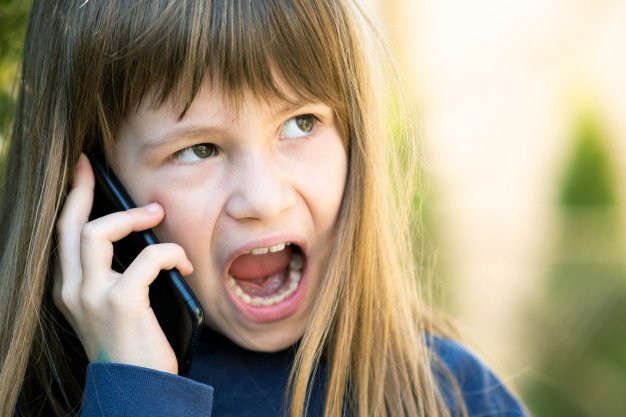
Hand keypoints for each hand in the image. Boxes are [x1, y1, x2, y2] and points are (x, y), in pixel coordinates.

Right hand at [53, 154, 192, 373]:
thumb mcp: (116, 308)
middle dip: (83, 191)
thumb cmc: (133, 346)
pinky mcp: (120, 303)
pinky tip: (183, 266)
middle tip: (98, 169)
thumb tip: (142, 238)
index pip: (62, 235)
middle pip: (70, 226)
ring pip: (98, 232)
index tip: (81, 172)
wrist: (136, 389)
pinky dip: (169, 254)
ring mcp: (92, 297)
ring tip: (157, 215)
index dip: (71, 200)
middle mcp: (72, 291)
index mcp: (69, 290)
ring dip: (133, 217)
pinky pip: (147, 258)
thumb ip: (117, 276)